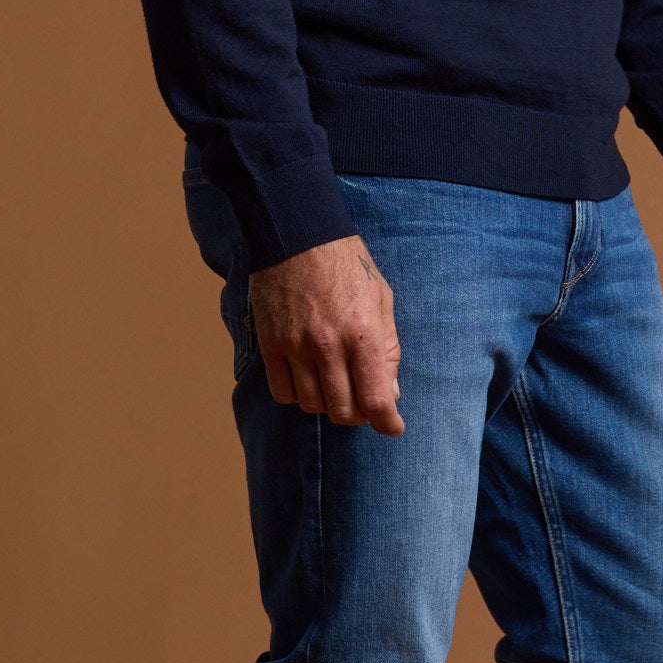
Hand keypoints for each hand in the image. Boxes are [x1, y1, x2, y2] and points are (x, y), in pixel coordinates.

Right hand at [248, 234, 404, 432]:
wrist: (297, 235)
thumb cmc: (347, 265)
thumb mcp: (382, 300)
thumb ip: (388, 349)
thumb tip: (390, 394)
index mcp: (362, 333)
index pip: (375, 399)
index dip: (387, 422)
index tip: (392, 427)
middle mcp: (327, 346)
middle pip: (343, 411)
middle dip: (359, 415)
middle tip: (364, 404)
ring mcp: (295, 347)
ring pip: (312, 406)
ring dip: (328, 405)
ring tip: (336, 386)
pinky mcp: (270, 345)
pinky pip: (283, 392)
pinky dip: (298, 395)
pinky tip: (308, 379)